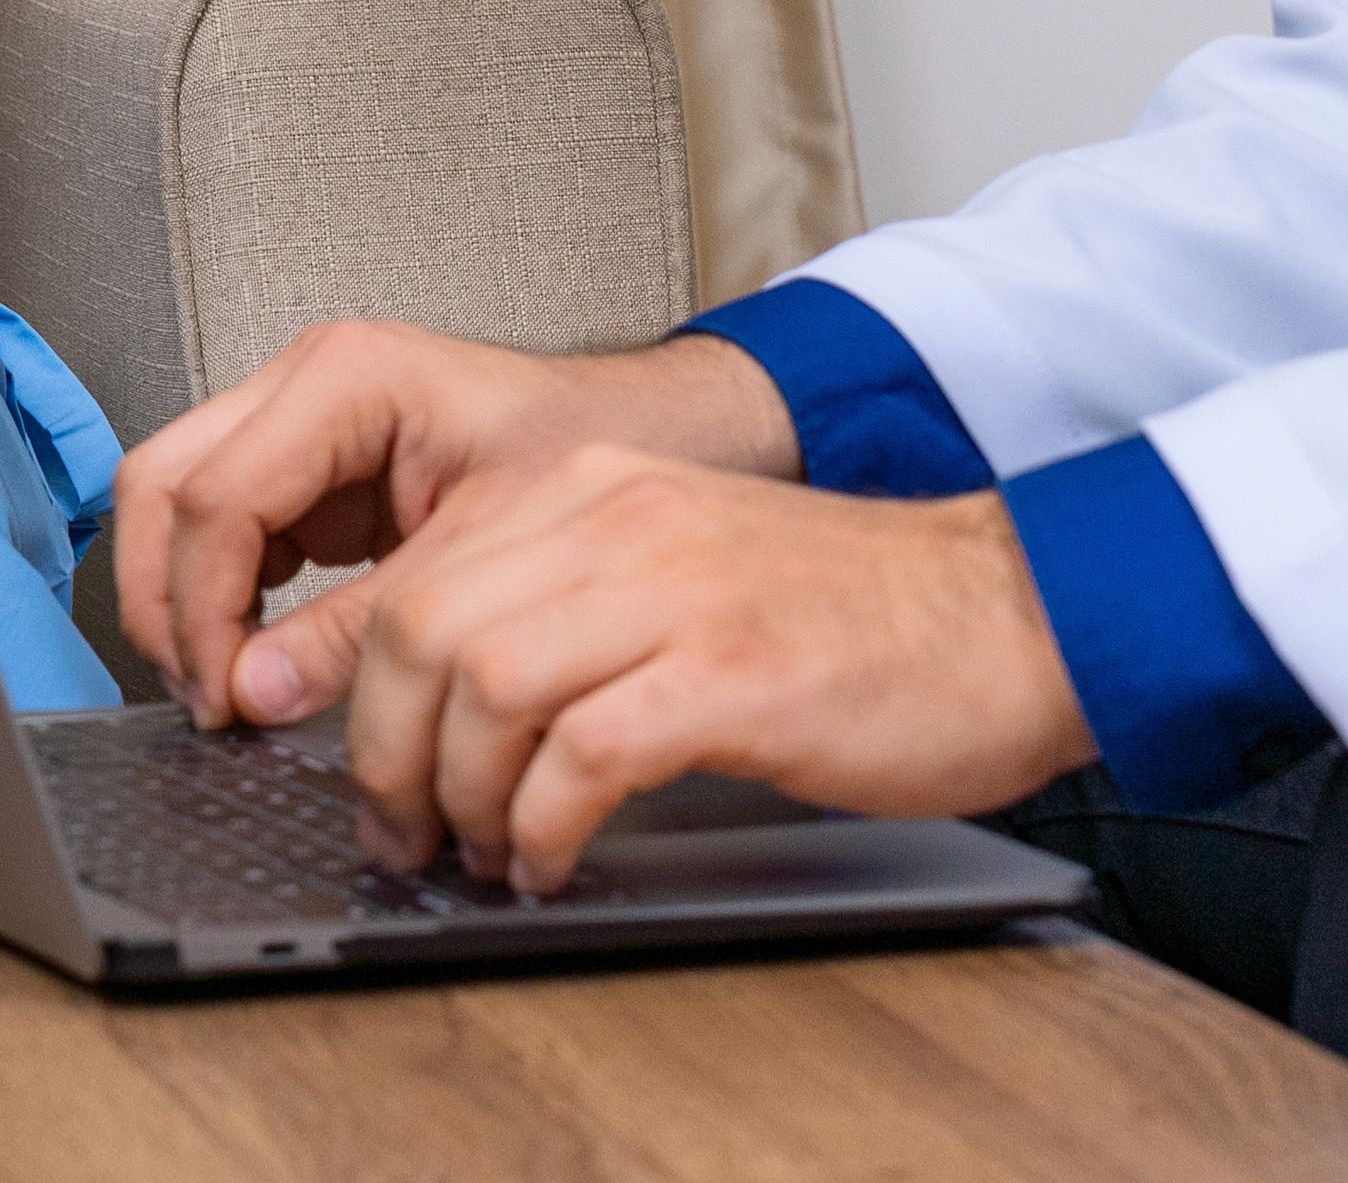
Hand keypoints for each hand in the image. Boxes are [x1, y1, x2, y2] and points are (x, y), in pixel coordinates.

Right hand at [113, 320, 799, 722]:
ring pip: (179, 501)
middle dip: (167, 600)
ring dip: (185, 602)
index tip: (225, 698)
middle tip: (207, 699)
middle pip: (164, 483)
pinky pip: (229, 527)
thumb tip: (254, 690)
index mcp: (348, 377)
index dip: (200, 610)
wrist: (659, 437)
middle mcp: (310, 382)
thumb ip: (364, 625)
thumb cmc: (601, 455)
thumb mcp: (487, 552)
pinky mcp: (317, 469)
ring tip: (228, 693)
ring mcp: (305, 420)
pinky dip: (224, 596)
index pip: (214, 497)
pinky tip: (261, 660)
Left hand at [328, 451, 1095, 893]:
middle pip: (422, 628)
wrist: (1000, 612)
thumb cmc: (843, 611)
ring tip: (483, 850)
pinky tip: (555, 858)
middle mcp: (617, 517)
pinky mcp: (732, 674)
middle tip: (403, 828)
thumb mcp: (673, 570)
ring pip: (484, 685)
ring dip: (460, 795)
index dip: (349, 682)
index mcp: (590, 487)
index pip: (412, 573)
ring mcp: (676, 590)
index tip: (347, 761)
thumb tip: (429, 693)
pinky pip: (583, 756)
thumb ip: (554, 602)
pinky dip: (544, 825)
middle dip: (386, 751)